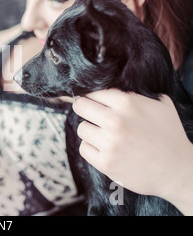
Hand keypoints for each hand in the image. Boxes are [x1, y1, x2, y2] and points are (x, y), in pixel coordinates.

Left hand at [72, 89, 192, 213]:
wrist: (178, 171)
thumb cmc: (170, 136)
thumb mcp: (161, 106)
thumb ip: (137, 95)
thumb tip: (114, 88)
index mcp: (128, 103)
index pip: (95, 93)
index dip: (93, 97)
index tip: (92, 102)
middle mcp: (115, 121)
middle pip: (81, 107)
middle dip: (83, 109)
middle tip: (88, 113)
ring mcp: (109, 142)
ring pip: (82, 129)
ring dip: (90, 131)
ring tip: (102, 135)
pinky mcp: (105, 162)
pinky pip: (84, 149)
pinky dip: (91, 149)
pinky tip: (103, 149)